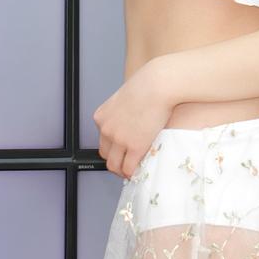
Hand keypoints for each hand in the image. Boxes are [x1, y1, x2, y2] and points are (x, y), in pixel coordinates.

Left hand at [93, 58, 174, 179]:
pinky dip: (132, 173)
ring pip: (114, 165)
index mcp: (101, 117)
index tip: (120, 152)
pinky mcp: (135, 146)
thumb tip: (130, 120)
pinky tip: (138, 172)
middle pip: (105, 154)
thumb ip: (123, 111)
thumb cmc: (147, 85)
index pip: (102, 140)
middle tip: (126, 163)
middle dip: (115, 160)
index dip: (112, 148)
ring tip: (131, 171)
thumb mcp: (125, 97)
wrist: (157, 84)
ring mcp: (120, 139)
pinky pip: (129, 168)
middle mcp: (106, 129)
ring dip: (122, 170)